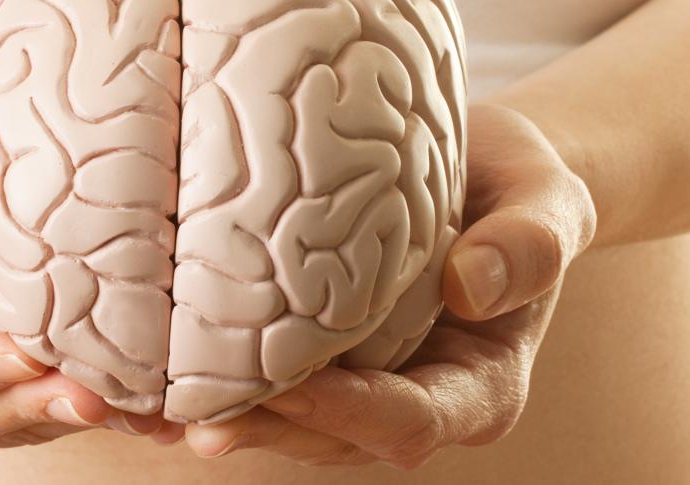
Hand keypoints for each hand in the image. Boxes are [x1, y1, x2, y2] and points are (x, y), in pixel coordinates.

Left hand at [179, 104, 596, 467]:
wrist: (486, 173)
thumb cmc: (521, 189)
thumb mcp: (549, 202)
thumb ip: (531, 244)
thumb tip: (473, 286)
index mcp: (477, 388)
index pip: (409, 422)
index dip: (348, 412)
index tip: (288, 385)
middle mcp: (412, 400)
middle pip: (330, 437)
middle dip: (261, 427)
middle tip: (186, 413)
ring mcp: (359, 385)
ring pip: (285, 422)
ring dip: (216, 416)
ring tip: (144, 405)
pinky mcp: (315, 359)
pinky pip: (260, 384)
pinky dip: (202, 384)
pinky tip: (140, 378)